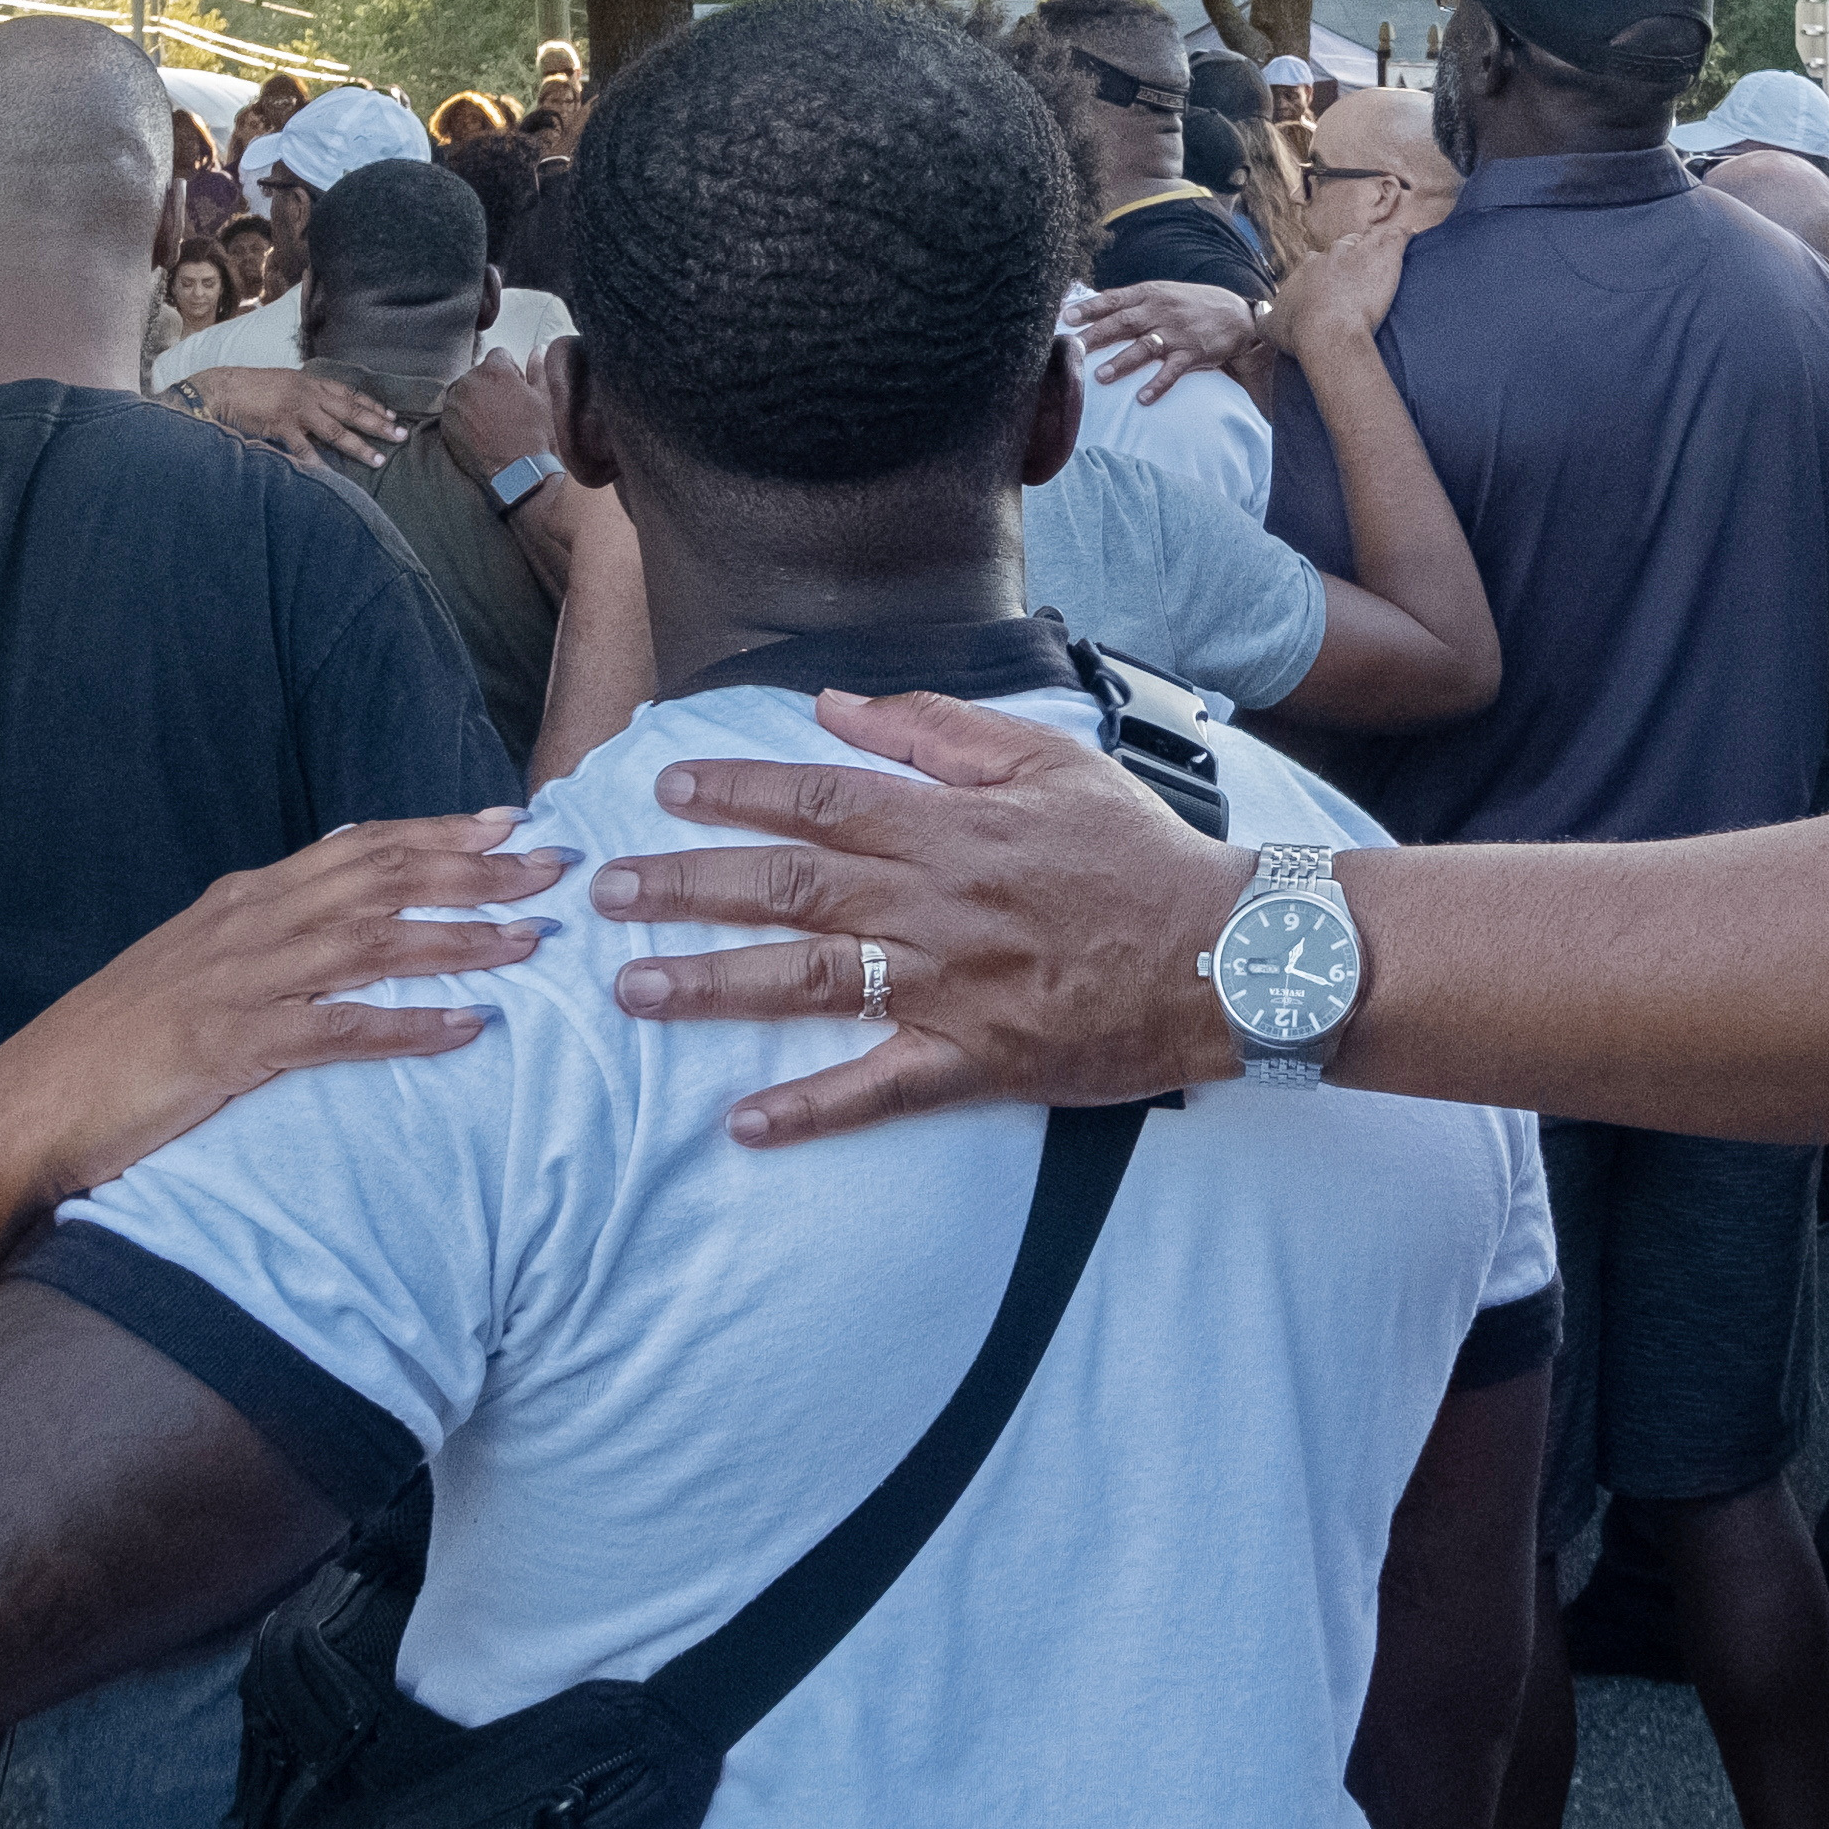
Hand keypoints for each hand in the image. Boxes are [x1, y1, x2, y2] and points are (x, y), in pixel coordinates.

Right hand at [0, 812, 569, 1207]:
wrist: (23, 1105)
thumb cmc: (113, 1047)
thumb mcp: (192, 967)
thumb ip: (261, 934)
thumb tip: (334, 902)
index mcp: (240, 903)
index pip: (356, 849)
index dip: (436, 834)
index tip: (509, 822)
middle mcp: (245, 927)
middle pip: (380, 881)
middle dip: (474, 872)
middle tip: (556, 866)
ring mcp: (236, 985)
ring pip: (370, 942)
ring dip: (459, 938)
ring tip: (533, 941)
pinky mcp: (228, 1048)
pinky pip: (337, 1029)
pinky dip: (407, 1024)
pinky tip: (468, 1027)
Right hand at [186, 364, 405, 470]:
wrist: (221, 389)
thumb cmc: (250, 388)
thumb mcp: (284, 384)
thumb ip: (305, 395)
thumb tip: (322, 407)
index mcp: (310, 383)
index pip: (350, 393)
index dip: (372, 404)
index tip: (391, 415)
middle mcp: (308, 394)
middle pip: (351, 410)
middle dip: (378, 424)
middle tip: (401, 435)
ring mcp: (296, 409)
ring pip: (336, 430)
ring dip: (359, 446)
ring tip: (379, 460)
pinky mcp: (281, 425)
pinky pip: (304, 449)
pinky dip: (318, 464)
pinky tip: (332, 477)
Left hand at [437, 347, 558, 474]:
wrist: (519, 473)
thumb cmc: (536, 435)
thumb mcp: (545, 398)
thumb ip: (538, 369)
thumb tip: (538, 350)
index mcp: (495, 370)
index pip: (499, 356)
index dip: (511, 371)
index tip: (517, 388)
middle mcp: (469, 382)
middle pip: (479, 374)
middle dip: (491, 385)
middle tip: (507, 408)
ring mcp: (455, 404)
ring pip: (464, 392)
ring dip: (476, 401)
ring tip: (494, 423)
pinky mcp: (446, 425)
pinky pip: (454, 413)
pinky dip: (464, 419)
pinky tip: (482, 433)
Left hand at [587, 692, 1248, 1143]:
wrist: (1222, 955)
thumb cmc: (1136, 853)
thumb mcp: (1047, 760)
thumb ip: (936, 731)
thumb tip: (837, 705)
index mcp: (944, 825)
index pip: (814, 798)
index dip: (733, 793)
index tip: (664, 790)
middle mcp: (929, 903)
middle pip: (785, 888)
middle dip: (685, 887)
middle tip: (606, 893)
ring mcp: (945, 987)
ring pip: (807, 980)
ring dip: (712, 985)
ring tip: (633, 990)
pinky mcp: (973, 1061)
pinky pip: (877, 1089)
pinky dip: (809, 1109)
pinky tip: (742, 1124)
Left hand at [1070, 281, 1271, 406]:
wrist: (1237, 315)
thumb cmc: (1190, 305)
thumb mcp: (1161, 294)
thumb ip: (1129, 302)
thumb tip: (1090, 308)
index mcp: (1148, 294)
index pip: (1112, 299)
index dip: (1088, 308)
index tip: (1065, 317)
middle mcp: (1160, 311)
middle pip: (1122, 323)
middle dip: (1095, 336)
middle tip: (1071, 349)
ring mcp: (1177, 333)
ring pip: (1145, 347)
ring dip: (1122, 362)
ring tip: (1101, 377)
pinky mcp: (1193, 353)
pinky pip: (1172, 371)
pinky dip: (1157, 385)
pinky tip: (1142, 398)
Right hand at [1271, 217, 1407, 359]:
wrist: (1327, 331)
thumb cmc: (1299, 331)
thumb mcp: (1270, 327)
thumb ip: (1264, 319)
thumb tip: (1261, 319)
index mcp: (1308, 267)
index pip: (1317, 262)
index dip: (1325, 273)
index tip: (1331, 287)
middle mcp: (1331, 254)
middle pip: (1342, 248)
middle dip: (1349, 257)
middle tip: (1358, 273)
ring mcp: (1358, 253)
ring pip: (1368, 240)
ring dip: (1375, 245)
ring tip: (1384, 251)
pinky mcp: (1383, 257)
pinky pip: (1396, 238)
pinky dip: (1403, 236)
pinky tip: (1410, 235)